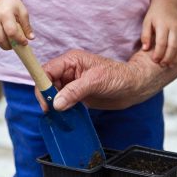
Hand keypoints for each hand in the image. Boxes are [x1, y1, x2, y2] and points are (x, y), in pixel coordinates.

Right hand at [0, 0, 33, 49]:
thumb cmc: (13, 6)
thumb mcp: (23, 12)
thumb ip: (27, 26)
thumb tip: (31, 38)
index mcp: (5, 14)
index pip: (11, 32)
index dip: (19, 40)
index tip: (25, 42)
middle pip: (2, 39)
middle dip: (12, 46)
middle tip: (19, 45)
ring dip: (7, 45)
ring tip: (14, 42)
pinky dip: (3, 41)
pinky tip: (8, 38)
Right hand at [35, 49, 159, 110]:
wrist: (134, 88)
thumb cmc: (119, 77)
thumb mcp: (96, 81)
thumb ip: (74, 91)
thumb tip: (56, 104)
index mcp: (71, 61)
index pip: (47, 70)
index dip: (42, 85)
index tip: (46, 102)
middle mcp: (69, 71)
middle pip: (47, 82)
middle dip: (46, 96)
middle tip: (51, 111)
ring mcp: (72, 83)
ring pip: (53, 93)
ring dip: (53, 104)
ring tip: (57, 115)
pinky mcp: (77, 95)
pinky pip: (62, 101)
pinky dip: (60, 109)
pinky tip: (63, 115)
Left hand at [141, 2, 176, 67]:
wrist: (167, 5)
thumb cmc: (154, 15)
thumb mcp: (146, 22)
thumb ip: (145, 36)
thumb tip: (145, 49)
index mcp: (164, 24)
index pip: (162, 42)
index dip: (159, 53)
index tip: (154, 60)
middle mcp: (175, 26)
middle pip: (173, 46)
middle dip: (168, 57)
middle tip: (162, 65)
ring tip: (170, 65)